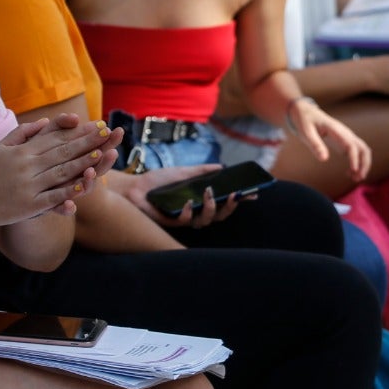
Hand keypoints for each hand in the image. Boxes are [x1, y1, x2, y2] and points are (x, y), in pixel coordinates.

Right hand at [0, 114, 123, 222]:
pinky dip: (69, 191)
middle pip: (61, 151)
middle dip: (85, 142)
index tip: (94, 125)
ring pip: (60, 172)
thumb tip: (46, 121)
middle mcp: (27, 165)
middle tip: (106, 133)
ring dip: (82, 162)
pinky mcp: (31, 204)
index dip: (76, 132)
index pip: (54, 138)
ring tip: (100, 154)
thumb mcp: (2, 147)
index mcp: (22, 151)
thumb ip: (23, 132)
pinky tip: (84, 185)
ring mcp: (29, 185)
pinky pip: (53, 196)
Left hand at [112, 165, 247, 227]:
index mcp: (201, 201)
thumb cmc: (157, 181)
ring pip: (206, 220)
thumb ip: (201, 171)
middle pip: (220, 216)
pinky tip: (189, 202)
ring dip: (211, 208)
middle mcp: (196, 212)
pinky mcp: (172, 222)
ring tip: (209, 193)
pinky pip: (186, 221)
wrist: (134, 188)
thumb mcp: (183, 172)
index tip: (254, 193)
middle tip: (235, 194)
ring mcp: (185, 219)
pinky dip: (189, 212)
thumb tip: (221, 167)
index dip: (240, 200)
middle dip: (230, 206)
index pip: (225, 203)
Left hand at [290, 99, 371, 181]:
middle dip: (364, 163)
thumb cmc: (305, 121)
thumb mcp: (305, 132)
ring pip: (363, 151)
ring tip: (355, 179)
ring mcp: (347, 137)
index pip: (351, 145)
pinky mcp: (345, 141)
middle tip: (358, 178)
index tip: (354, 170)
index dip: (354, 158)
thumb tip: (324, 159)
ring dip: (363, 165)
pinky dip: (357, 163)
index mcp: (336, 130)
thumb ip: (315, 144)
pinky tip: (349, 174)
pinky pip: (357, 153)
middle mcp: (345, 133)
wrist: (306, 112)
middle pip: (363, 148)